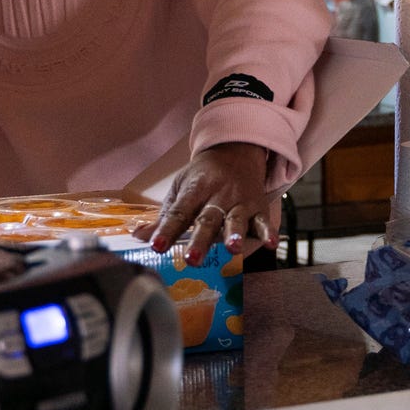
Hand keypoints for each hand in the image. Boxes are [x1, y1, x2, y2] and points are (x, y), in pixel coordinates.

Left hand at [149, 143, 275, 265]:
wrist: (236, 151)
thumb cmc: (204, 176)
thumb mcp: (181, 187)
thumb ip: (165, 215)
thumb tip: (139, 236)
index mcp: (195, 190)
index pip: (179, 212)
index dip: (167, 230)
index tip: (156, 246)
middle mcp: (217, 195)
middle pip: (207, 220)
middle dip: (200, 240)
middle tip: (192, 259)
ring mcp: (239, 201)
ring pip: (236, 219)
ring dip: (234, 234)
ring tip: (232, 249)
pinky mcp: (257, 207)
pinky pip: (263, 220)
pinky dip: (268, 232)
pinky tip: (270, 243)